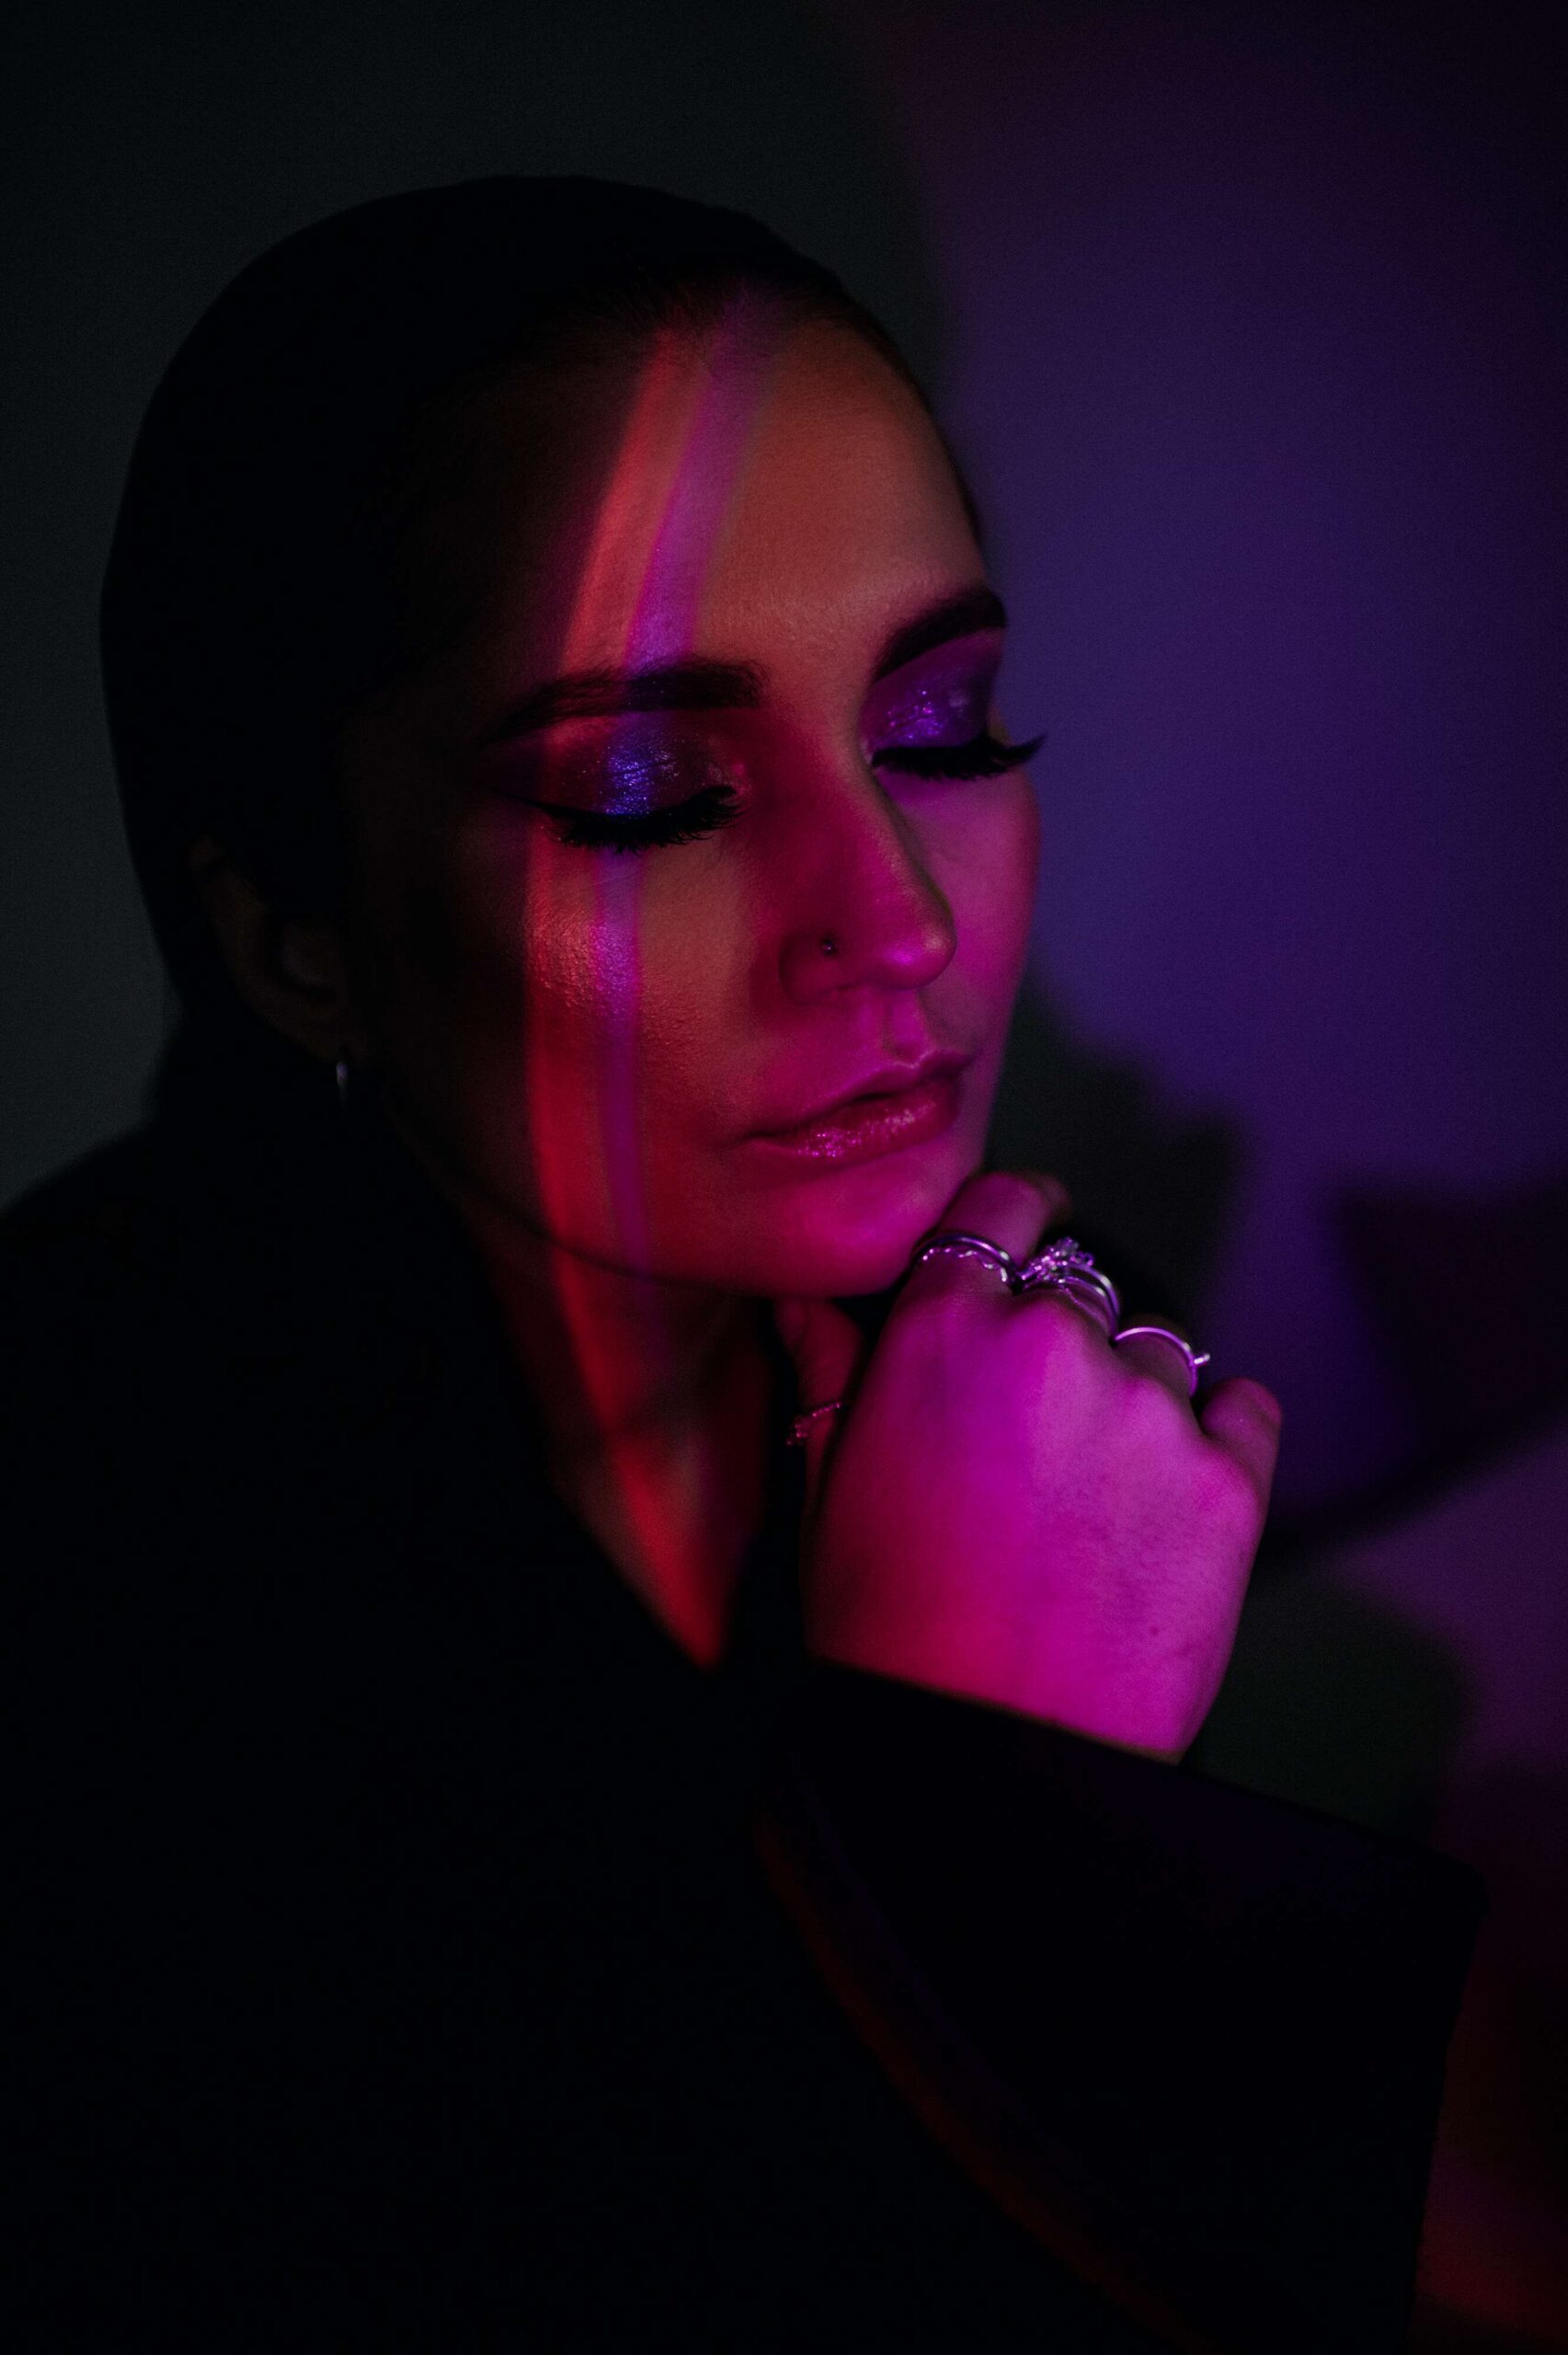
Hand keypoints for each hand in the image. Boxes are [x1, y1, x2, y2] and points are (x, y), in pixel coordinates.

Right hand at [772, 1169, 1281, 1761]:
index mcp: (946, 1328)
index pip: (1005, 1207)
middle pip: (1081, 1286)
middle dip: (1063, 1335)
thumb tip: (803, 1299)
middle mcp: (1054, 1343)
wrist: (984, 1756)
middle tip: (1037, 1427)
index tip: (1033, 1233)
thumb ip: (827, 1368)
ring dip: (1134, 1393)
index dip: (1021, 1218)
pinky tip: (1166, 1498)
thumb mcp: (827, 1484)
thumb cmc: (888, 1626)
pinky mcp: (1231, 1482)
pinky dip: (1218, 1435)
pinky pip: (1243, 1408)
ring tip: (1092, 1490)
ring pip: (1160, 1348)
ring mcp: (1151, 1411)